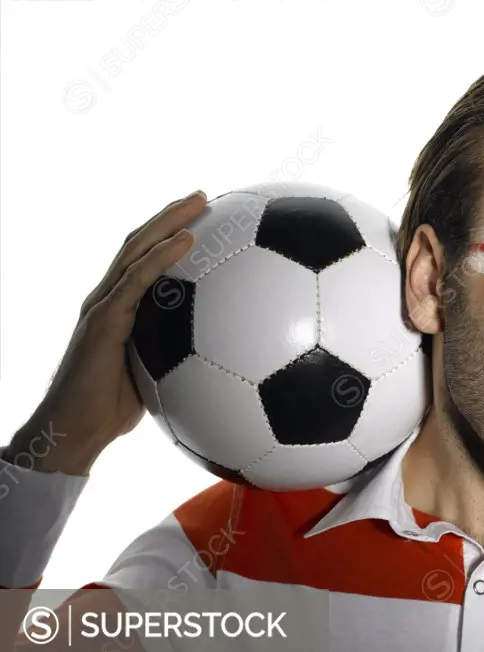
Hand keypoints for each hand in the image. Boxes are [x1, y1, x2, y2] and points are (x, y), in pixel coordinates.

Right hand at [6, 190, 207, 474]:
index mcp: (121, 310)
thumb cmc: (112, 411)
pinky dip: (162, 257)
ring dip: (168, 222)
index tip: (200, 219)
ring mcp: (102, 307)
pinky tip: (188, 241)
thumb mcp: (156, 378)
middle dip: (170, 216)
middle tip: (203, 195)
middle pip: (139, 244)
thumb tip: (217, 358)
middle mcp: (108, 300)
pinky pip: (136, 281)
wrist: (76, 433)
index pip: (143, 262)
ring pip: (135, 251)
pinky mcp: (103, 321)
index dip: (167, 236)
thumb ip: (176, 358)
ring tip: (198, 201)